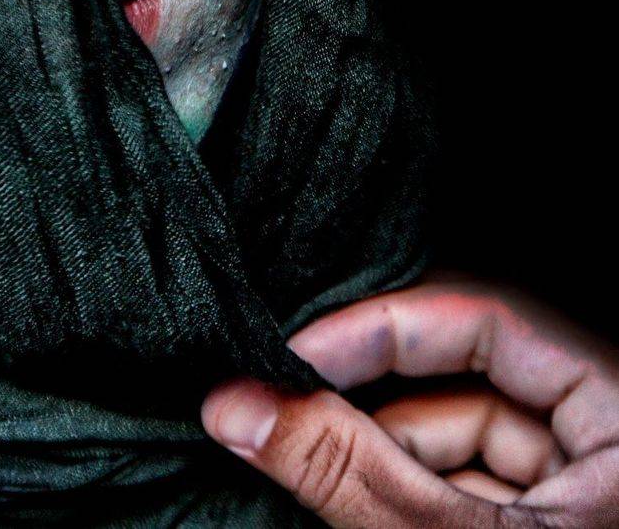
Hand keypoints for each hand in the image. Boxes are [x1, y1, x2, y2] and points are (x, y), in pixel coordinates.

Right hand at [201, 277, 618, 525]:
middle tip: (278, 410)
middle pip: (466, 386)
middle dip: (368, 406)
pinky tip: (337, 501)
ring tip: (293, 459)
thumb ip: (355, 475)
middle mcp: (607, 443)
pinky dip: (404, 500)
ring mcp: (580, 499)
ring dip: (376, 459)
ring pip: (460, 447)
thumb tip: (238, 406)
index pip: (487, 320)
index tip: (293, 356)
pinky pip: (470, 494)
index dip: (382, 331)